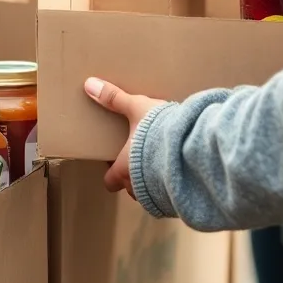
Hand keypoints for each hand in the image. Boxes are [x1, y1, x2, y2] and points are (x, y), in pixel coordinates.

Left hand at [83, 77, 168, 196]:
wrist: (192, 145)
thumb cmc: (159, 129)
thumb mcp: (137, 108)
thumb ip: (114, 98)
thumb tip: (90, 84)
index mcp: (124, 168)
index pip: (110, 181)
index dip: (111, 173)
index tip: (115, 162)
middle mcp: (138, 186)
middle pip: (130, 189)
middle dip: (134, 178)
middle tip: (139, 162)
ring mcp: (158, 195)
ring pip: (149, 194)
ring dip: (152, 184)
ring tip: (160, 167)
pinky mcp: (178, 197)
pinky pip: (170, 198)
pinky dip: (171, 188)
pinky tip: (179, 175)